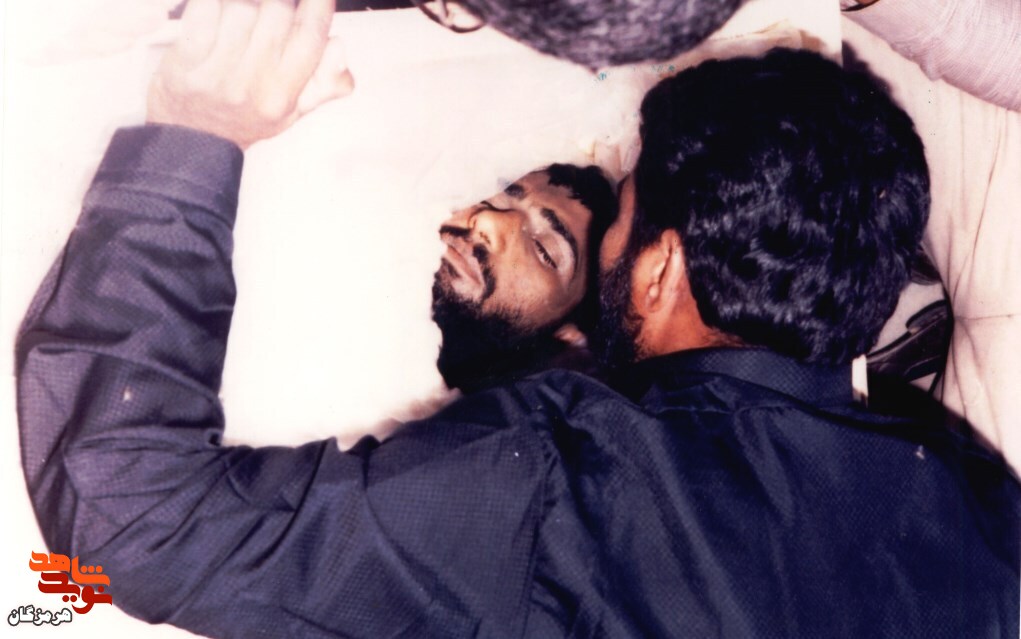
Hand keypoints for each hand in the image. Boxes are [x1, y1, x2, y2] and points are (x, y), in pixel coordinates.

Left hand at [147, 0, 353, 148]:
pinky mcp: (185, 59)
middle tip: (269, 14)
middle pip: (277, 13)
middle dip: (276, 5)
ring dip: (243, 4)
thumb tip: (339, 46)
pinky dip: (213, 3)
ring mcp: (217, 72)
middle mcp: (252, 85)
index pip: (309, 38)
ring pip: (242, 7)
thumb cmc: (244, 118)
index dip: (318, 6)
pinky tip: (217, 11)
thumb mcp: (294, 111)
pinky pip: (205, 8)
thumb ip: (326, 83)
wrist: (192, 140)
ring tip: (240, 19)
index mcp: (282, 96)